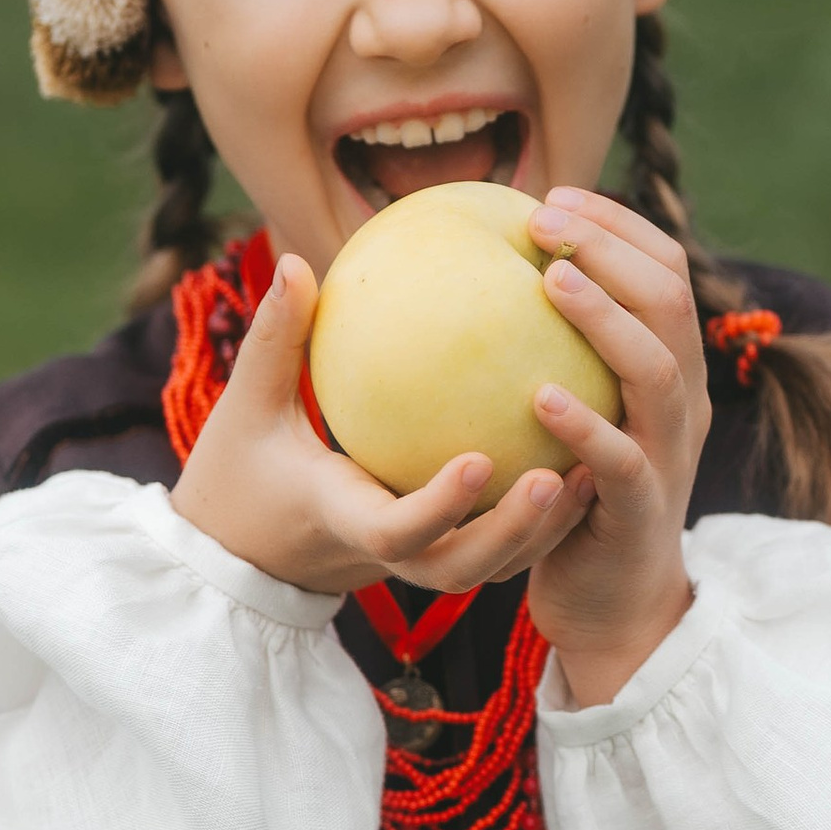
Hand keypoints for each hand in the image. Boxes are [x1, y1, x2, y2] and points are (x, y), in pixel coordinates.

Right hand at [170, 253, 595, 600]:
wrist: (243, 551)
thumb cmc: (240, 470)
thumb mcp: (247, 406)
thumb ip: (277, 339)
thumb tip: (299, 261)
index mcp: (342, 519)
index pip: (398, 530)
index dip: (441, 506)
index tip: (481, 458)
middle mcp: (386, 555)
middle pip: (461, 568)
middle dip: (513, 533)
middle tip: (556, 476)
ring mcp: (414, 562)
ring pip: (490, 568)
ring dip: (542, 531)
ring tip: (590, 470)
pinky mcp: (434, 556)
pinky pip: (494, 547)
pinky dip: (538, 521)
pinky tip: (583, 461)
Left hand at [522, 190, 709, 703]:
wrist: (610, 603)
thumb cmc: (570, 495)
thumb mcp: (563, 410)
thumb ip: (538, 350)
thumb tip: (465, 278)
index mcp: (667, 368)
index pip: (664, 271)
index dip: (617, 225)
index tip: (551, 197)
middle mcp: (683, 403)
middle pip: (671, 302)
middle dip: (613, 250)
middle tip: (542, 222)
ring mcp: (670, 456)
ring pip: (659, 371)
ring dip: (606, 321)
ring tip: (550, 284)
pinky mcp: (644, 511)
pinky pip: (621, 461)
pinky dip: (585, 424)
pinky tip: (536, 397)